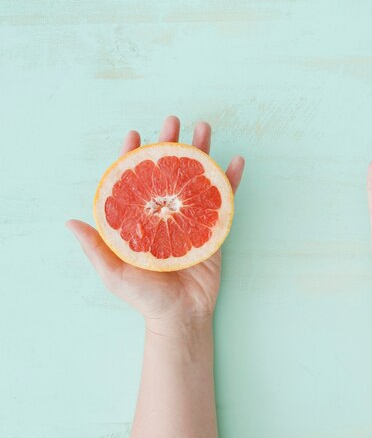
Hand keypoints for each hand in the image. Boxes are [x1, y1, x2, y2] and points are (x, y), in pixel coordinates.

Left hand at [66, 116, 244, 330]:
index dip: (133, 156)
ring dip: (202, 152)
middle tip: (173, 120)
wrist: (181, 316)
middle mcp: (164, 213)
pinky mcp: (213, 227)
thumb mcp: (114, 273)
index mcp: (140, 219)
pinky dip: (231, 180)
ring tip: (205, 127)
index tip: (134, 134)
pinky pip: (223, 199)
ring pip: (196, 177)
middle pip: (168, 171)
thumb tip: (70, 222)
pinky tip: (235, 161)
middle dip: (170, 143)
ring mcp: (190, 218)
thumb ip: (96, 248)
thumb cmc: (145, 297)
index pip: (135, 180)